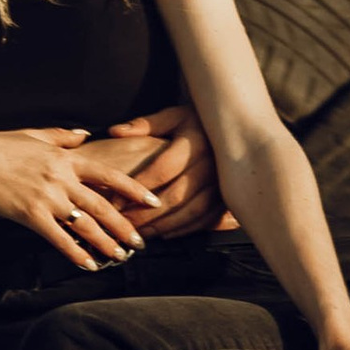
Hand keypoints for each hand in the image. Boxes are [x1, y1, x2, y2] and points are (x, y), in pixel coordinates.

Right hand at [0, 126, 161, 271]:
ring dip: (106, 244)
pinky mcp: (30, 215)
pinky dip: (76, 253)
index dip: (134, 190)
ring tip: (120, 257)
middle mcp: (61, 178)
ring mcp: (47, 198)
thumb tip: (84, 135)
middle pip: (103, 205)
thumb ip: (61, 137)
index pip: (109, 175)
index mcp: (65, 158)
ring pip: (85, 225)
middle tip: (140, 242)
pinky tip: (88, 265)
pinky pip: (59, 239)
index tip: (153, 202)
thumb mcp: (33, 135)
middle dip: (125, 226)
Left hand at [100, 102, 235, 236]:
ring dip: (166, 225)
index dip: (138, 186)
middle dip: (148, 214)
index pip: (162, 169)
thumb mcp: (173, 116)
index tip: (117, 200)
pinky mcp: (230, 196)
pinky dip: (186, 229)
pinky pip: (208, 218)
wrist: (234, 129)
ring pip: (193, 211)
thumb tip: (115, 131)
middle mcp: (212, 163)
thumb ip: (144, 124)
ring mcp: (224, 183)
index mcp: (195, 142)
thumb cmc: (196, 123)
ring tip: (142, 233)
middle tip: (126, 224)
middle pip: (176, 195)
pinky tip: (166, 233)